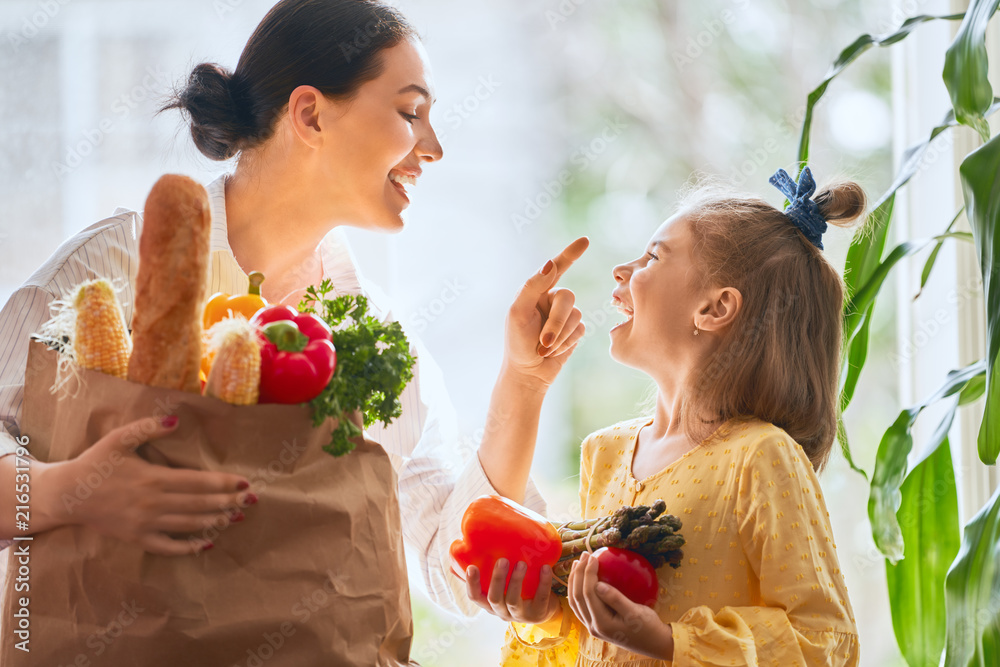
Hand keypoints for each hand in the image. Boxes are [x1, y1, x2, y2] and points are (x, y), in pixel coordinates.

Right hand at [39, 415, 254, 554]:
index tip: (245, 483)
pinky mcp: (137, 538)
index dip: (223, 483)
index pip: (197, 482)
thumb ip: (147, 427)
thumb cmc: (95, 463)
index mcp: (153, 478)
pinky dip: (188, 548)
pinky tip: (206, 544)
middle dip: (228, 502)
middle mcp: (153, 503)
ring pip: (188, 525)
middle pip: (199, 504)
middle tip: (252, 501)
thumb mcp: (119, 439)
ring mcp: (145, 524)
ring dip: (215, 522)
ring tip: (236, 517)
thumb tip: (176, 420)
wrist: (66, 495)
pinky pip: (167, 547)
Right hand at [456, 556, 560, 625]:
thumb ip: (497, 572)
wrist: (544, 611)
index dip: (472, 584)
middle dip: (497, 579)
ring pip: (513, 600)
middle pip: (494, 598)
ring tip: (521, 563)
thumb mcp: (505, 586)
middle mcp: (502, 611)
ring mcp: (520, 615)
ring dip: (516, 580)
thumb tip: (489, 541)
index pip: (475, 597)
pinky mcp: (538, 614)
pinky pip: (540, 598)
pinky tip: (545, 568)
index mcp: (490, 604)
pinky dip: (543, 582)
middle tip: (502, 560)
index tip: (472, 567)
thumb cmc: (519, 592)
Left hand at [504, 237, 589, 388]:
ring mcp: (564, 316)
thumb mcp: (518, 312)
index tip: (585, 241)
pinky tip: (553, 352)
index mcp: (536, 291)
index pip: (556, 268)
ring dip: (559, 336)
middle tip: (542, 341)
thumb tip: (550, 264)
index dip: (570, 253)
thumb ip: (532, 286)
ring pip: (575, 316)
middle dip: (556, 322)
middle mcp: (552, 300)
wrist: (527, 373)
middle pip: (567, 298)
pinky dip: (565, 343)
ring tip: (544, 348)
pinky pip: (579, 330)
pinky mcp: (574, 331)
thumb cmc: (517, 343)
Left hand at [567, 551, 672, 659]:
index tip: (593, 557)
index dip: (587, 573)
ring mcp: (592, 627)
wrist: (653, 644)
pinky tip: (581, 579)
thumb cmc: (648, 626)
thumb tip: (598, 584)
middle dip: (578, 574)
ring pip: (575, 602)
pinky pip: (580, 606)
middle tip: (584, 555)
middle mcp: (593, 627)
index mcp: (602, 623)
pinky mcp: (595, 624)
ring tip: (578, 563)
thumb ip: (616, 599)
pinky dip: (577, 590)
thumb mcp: (635, 612)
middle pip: (577, 597)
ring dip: (574, 581)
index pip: (588, 594)